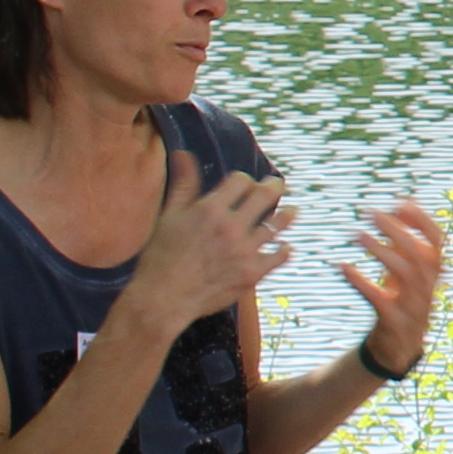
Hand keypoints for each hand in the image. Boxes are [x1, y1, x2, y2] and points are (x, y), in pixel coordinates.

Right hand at [130, 140, 298, 325]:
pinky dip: (284, 248)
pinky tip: (283, 245)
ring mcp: (244, 251)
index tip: (244, 186)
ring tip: (291, 211)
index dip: (244, 181)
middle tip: (276, 186)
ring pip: (279, 223)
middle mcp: (230, 227)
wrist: (162, 300)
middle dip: (274, 187)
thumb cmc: (161, 257)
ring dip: (287, 215)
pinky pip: (280, 254)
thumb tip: (183, 153)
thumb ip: (183, 184)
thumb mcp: (169, 217)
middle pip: (266, 195)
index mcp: (209, 209)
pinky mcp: (252, 273)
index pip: (242, 180)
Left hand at [337, 197, 444, 375]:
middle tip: (372, 213)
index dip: (423, 222)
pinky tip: (343, 267)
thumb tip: (401, 205)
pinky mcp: (394, 323)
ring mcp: (414, 307)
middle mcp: (428, 289)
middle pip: (420, 255)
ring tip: (358, 235)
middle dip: (398, 231)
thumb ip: (404, 243)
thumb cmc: (400, 304)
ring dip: (382, 252)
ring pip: (405, 275)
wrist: (397, 351)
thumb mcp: (405, 274)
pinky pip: (379, 299)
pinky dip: (361, 282)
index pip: (437, 243)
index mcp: (432, 275)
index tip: (402, 203)